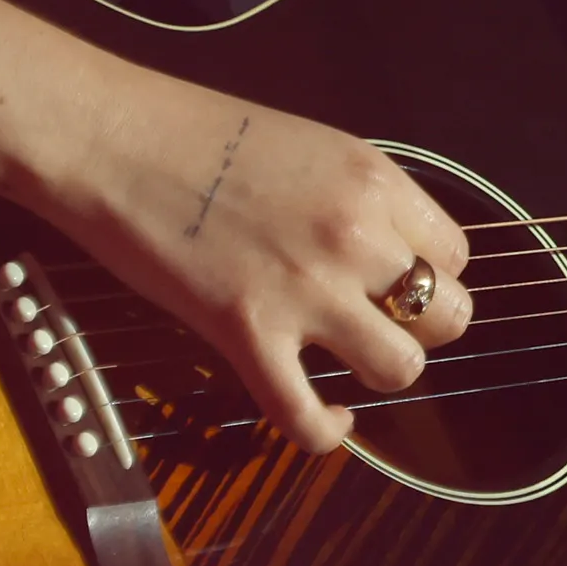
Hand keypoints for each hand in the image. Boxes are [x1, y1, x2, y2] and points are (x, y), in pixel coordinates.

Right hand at [50, 66, 468, 456]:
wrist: (111, 139)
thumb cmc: (196, 134)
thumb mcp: (309, 148)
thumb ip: (356, 201)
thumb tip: (386, 250)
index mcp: (374, 182)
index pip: (455, 255)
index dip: (430, 274)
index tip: (394, 279)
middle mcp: (356, 236)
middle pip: (448, 316)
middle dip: (421, 327)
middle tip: (378, 320)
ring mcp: (305, 289)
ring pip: (401, 368)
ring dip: (380, 372)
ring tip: (349, 357)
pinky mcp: (247, 335)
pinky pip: (309, 419)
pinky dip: (325, 431)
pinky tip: (326, 417)